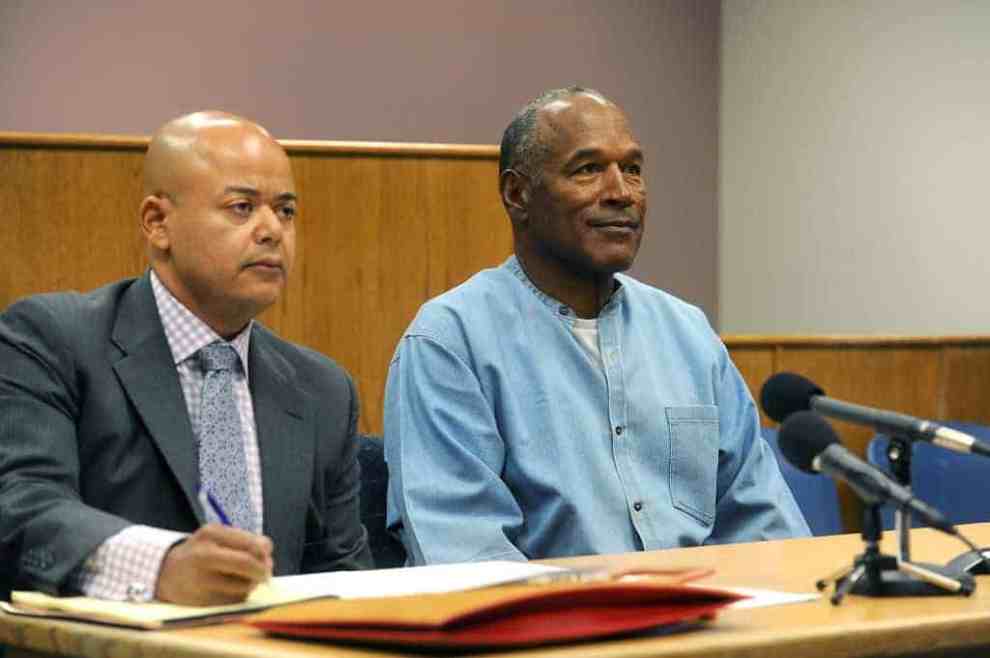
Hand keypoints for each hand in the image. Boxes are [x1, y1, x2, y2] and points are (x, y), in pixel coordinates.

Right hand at [156, 524, 273, 605]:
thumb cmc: (201, 551)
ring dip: (251, 586)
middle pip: (246, 564)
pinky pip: (233, 602)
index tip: (267, 557)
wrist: (167, 573)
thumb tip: (268, 554)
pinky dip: (239, 597)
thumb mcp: (218, 537)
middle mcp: (203, 555)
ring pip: (243, 586)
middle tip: (265, 575)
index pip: (250, 544)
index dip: (264, 553)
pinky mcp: (201, 601)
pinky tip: (231, 591)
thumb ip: (245, 541)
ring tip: (244, 581)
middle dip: (262, 570)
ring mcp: (200, 580)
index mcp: (211, 534)